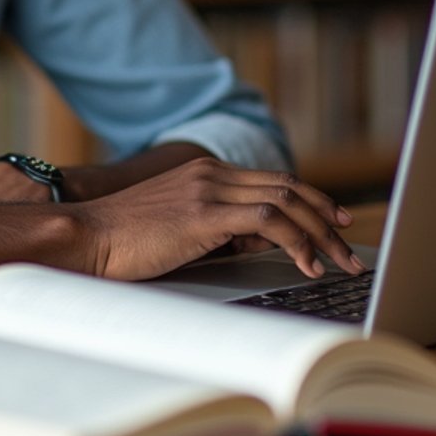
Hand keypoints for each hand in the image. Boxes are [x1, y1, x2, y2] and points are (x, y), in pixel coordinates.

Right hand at [75, 156, 362, 282]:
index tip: (334, 220)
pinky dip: (294, 240)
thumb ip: (219, 226)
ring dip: (319, 233)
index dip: (311, 198)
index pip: (272, 179)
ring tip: (335, 261)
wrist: (87, 237)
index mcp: (204, 173)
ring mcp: (207, 189)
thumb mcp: (181, 229)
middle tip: (347, 245)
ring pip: (285, 200)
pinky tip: (304, 262)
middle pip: (287, 186)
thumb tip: (255, 240)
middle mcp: (209, 173)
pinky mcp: (203, 213)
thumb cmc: (125, 242)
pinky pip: (268, 220)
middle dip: (325, 216)